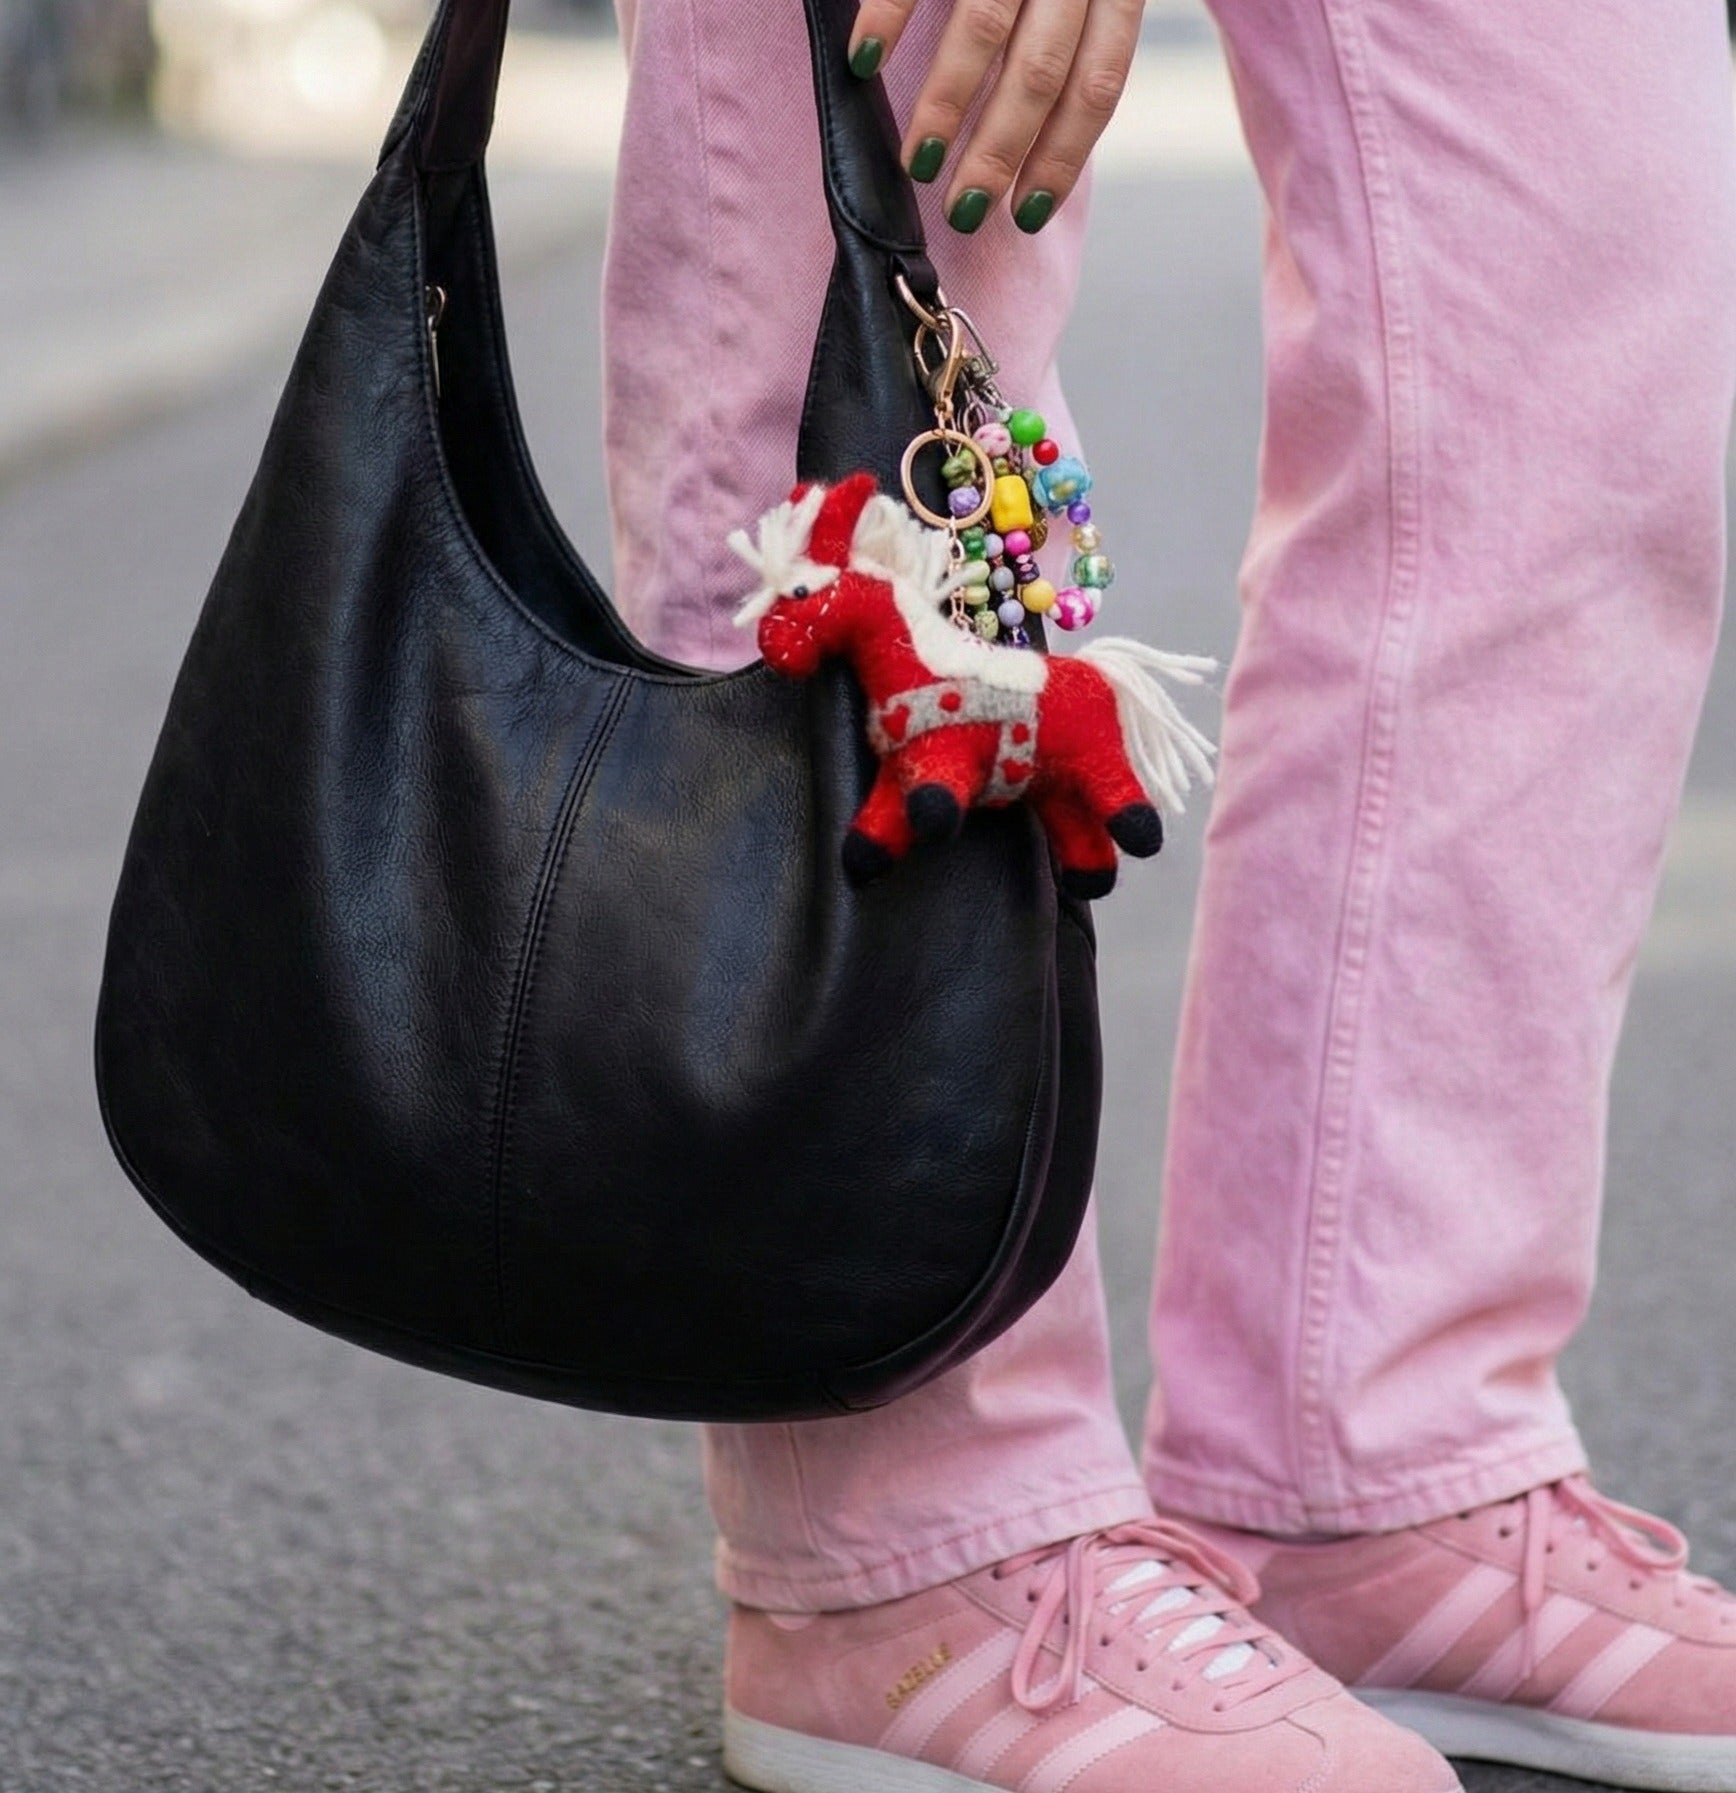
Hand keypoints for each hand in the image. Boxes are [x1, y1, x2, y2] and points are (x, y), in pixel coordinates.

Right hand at [847, 0, 1142, 233]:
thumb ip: (1080, 24)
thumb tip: (1050, 126)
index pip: (1099, 82)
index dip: (1062, 155)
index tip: (1024, 213)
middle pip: (1043, 71)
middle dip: (1000, 152)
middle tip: (963, 210)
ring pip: (987, 30)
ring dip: (946, 107)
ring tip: (918, 161)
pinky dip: (887, 16)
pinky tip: (864, 63)